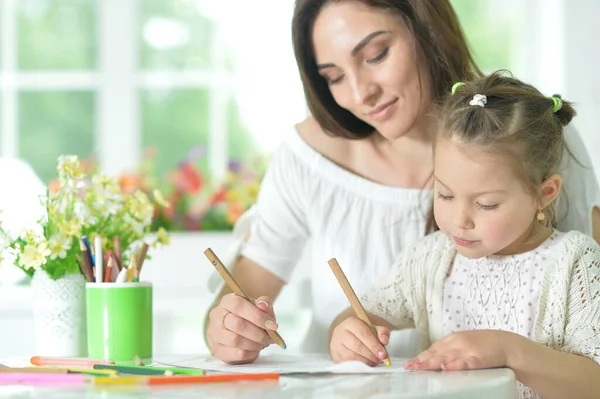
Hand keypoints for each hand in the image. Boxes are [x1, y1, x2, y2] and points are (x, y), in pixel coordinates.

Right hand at [207, 293, 278, 363]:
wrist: (239, 331)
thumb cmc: (250, 316)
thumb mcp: (260, 307)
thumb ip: (264, 304)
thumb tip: (263, 305)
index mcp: (228, 301)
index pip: (239, 305)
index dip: (257, 316)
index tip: (273, 325)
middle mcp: (217, 316)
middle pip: (237, 324)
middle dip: (258, 333)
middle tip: (269, 337)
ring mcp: (215, 334)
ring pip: (236, 340)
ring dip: (255, 343)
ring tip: (263, 342)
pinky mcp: (218, 350)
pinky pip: (237, 353)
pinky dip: (251, 352)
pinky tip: (255, 348)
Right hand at [330, 316, 390, 366]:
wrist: (348, 336)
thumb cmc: (362, 333)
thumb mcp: (374, 329)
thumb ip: (382, 332)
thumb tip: (384, 341)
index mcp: (351, 323)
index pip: (363, 333)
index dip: (374, 345)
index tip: (383, 355)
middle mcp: (340, 332)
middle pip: (357, 346)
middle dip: (371, 355)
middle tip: (380, 360)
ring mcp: (335, 345)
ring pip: (351, 357)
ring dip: (366, 362)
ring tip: (374, 363)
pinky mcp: (335, 356)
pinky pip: (347, 364)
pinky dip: (358, 367)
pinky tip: (365, 366)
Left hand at [404, 330, 521, 370]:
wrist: (507, 344)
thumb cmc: (485, 345)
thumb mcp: (465, 343)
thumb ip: (451, 349)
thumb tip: (435, 358)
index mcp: (454, 338)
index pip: (434, 348)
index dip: (421, 356)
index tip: (411, 363)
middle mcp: (458, 342)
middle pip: (436, 352)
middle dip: (422, 360)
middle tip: (410, 367)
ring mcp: (468, 350)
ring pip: (446, 357)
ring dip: (431, 363)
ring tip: (420, 367)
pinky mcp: (478, 359)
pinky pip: (464, 363)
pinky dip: (454, 365)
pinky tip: (445, 368)